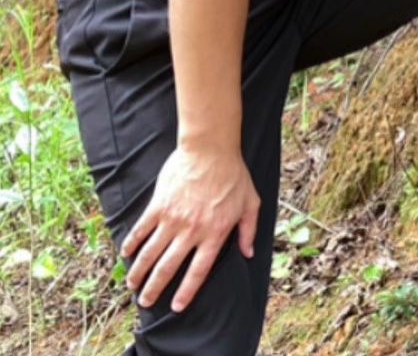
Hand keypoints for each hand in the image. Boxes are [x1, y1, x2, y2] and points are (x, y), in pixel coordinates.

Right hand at [122, 146, 259, 311]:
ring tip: (132, 285)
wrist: (211, 150)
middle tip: (145, 301)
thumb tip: (249, 253)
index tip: (176, 306)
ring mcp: (172, 219)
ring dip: (139, 271)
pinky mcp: (158, 206)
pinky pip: (141, 229)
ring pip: (150, 252)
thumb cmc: (234, 176)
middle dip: (155, 288)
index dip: (186, 291)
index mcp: (214, 233)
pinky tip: (126, 254)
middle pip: (168, 267)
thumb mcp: (251, 203)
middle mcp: (191, 231)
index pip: (198, 271)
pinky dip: (132, 243)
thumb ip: (248, 230)